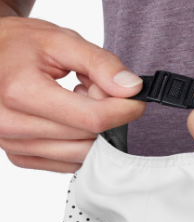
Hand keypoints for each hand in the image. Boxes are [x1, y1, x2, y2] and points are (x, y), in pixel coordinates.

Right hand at [0, 16, 145, 172]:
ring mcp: (14, 146)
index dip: (123, 110)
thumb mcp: (61, 41)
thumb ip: (100, 64)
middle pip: (89, 139)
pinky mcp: (21, 158)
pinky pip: (69, 162)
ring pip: (81, 155)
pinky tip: (69, 119)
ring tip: (79, 101)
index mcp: (21, 92)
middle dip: (106, 116)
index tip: (135, 100)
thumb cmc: (21, 47)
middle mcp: (12, 125)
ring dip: (93, 131)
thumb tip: (131, 89)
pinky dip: (79, 143)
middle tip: (97, 89)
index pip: (92, 118)